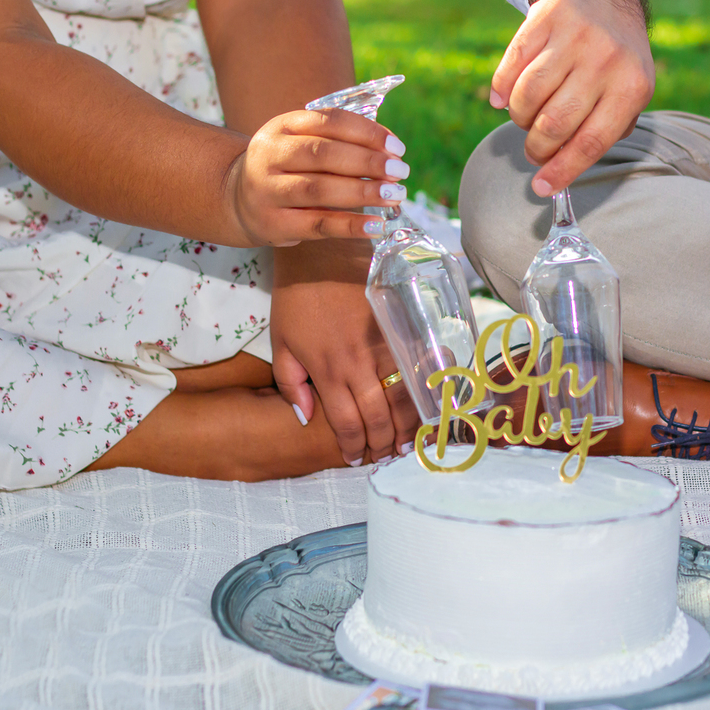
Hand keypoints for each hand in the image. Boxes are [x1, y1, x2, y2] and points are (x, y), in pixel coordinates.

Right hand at [228, 108, 409, 246]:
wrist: (237, 199)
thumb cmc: (287, 168)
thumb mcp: (302, 143)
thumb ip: (341, 142)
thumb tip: (391, 152)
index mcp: (282, 126)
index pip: (328, 121)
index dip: (366, 133)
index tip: (396, 147)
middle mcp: (271, 155)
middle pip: (323, 154)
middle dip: (367, 162)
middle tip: (400, 171)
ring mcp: (268, 190)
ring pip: (319, 189)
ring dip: (362, 192)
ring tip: (394, 195)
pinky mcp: (274, 223)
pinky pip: (318, 224)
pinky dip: (350, 225)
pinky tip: (377, 225)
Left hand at [270, 240, 418, 464]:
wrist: (322, 251)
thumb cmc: (296, 297)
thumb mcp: (280, 343)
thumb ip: (292, 384)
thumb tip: (307, 417)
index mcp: (326, 370)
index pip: (346, 423)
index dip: (352, 447)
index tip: (354, 458)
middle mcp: (358, 363)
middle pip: (378, 417)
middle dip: (383, 444)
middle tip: (385, 456)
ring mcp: (383, 344)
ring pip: (404, 396)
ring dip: (409, 424)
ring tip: (409, 441)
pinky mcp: (400, 327)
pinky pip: (417, 365)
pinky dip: (425, 388)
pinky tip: (428, 403)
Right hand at [490, 0, 653, 196]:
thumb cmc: (615, 63)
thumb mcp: (630, 94)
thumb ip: (606, 130)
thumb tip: (562, 169)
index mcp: (632, 87)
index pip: (592, 141)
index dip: (562, 170)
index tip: (541, 188)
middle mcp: (605, 60)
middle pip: (556, 123)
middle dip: (537, 149)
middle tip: (534, 152)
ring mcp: (575, 36)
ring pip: (528, 96)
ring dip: (520, 119)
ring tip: (527, 120)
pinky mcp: (546, 17)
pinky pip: (511, 66)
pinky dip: (502, 90)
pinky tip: (504, 99)